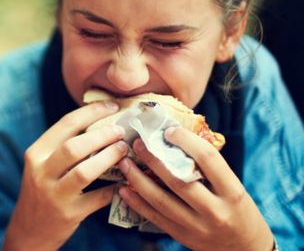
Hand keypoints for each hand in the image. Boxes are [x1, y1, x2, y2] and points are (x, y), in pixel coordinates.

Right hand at [3, 101, 127, 250]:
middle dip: (102, 135)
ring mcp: (54, 194)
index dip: (91, 112)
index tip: (111, 106)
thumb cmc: (42, 190)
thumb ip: (61, 146)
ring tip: (123, 150)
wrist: (28, 230)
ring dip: (109, 158)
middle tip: (120, 130)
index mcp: (35, 154)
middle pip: (74, 146)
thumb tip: (99, 121)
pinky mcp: (69, 214)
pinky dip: (114, 188)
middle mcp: (41, 172)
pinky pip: (98, 198)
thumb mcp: (42, 165)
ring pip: (85, 171)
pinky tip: (126, 180)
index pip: (64, 125)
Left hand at [118, 127, 273, 250]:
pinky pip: (154, 217)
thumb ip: (210, 169)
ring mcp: (197, 227)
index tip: (168, 130)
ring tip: (124, 163)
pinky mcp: (182, 237)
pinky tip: (123, 189)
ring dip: (138, 179)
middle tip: (138, 143)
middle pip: (178, 180)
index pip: (208, 159)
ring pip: (161, 200)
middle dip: (154, 159)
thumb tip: (176, 140)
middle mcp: (215, 211)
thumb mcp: (234, 188)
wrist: (245, 250)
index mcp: (232, 193)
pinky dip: (137, 202)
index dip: (186, 140)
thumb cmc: (238, 210)